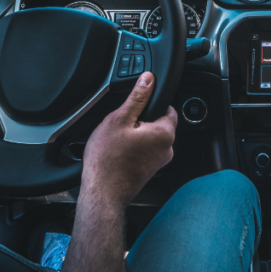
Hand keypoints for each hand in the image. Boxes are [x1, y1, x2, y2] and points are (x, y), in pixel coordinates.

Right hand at [80, 72, 176, 205]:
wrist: (102, 192)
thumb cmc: (108, 160)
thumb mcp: (119, 119)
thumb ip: (137, 97)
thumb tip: (148, 79)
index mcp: (165, 133)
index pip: (168, 107)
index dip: (151, 103)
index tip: (136, 106)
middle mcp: (167, 149)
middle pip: (158, 123)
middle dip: (141, 120)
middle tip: (121, 125)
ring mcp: (159, 161)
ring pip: (149, 137)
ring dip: (136, 135)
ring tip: (117, 140)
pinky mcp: (149, 170)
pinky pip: (144, 151)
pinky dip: (133, 148)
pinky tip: (118, 152)